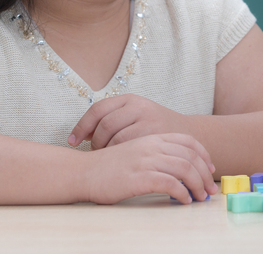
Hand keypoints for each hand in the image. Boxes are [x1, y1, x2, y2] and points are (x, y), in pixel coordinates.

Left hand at [70, 94, 190, 150]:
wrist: (189, 137)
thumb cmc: (155, 130)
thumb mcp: (136, 116)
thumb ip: (113, 120)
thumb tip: (83, 133)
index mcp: (131, 99)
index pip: (98, 109)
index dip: (82, 126)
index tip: (72, 141)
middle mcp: (139, 107)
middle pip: (104, 125)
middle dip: (95, 143)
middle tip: (96, 154)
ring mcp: (149, 121)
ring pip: (115, 139)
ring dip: (106, 151)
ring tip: (108, 159)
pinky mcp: (156, 137)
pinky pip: (128, 149)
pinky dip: (119, 157)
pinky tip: (120, 163)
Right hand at [81, 134, 218, 204]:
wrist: (82, 172)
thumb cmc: (109, 167)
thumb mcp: (135, 152)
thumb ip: (155, 155)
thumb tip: (179, 170)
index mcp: (152, 138)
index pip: (188, 141)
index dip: (204, 155)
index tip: (210, 169)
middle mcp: (151, 146)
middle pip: (190, 156)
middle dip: (205, 174)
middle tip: (210, 190)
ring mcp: (145, 161)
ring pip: (183, 169)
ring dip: (197, 185)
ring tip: (200, 198)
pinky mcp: (138, 177)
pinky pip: (169, 184)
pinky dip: (181, 193)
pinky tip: (184, 201)